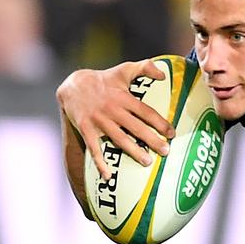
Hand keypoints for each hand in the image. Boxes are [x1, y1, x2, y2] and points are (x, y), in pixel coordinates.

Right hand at [57, 59, 175, 179]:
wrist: (73, 85)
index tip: (172, 134)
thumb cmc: (105, 80)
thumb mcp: (124, 70)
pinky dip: (100, 163)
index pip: (146, 112)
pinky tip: (108, 175)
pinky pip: (94, 148)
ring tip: (146, 162)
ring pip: (118, 138)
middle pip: (135, 127)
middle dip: (151, 140)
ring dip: (132, 151)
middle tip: (166, 152)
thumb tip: (164, 75)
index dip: (160, 123)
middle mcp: (112, 110)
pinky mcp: (86, 129)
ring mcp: (99, 120)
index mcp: (124, 98)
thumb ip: (145, 68)